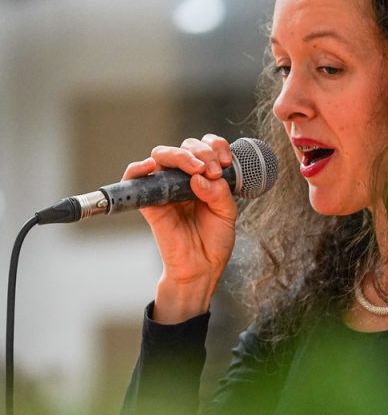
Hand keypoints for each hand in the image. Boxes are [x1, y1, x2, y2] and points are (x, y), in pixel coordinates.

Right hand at [122, 133, 237, 321]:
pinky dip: (138, 168)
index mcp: (204, 178)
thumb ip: (219, 193)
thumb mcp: (226, 214)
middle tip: (212, 170)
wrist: (201, 268)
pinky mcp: (149, 202)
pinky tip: (151, 166)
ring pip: (162, 155)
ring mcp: (164, 188)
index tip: (225, 161)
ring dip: (180, 155)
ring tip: (196, 169)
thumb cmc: (213, 242)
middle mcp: (183, 179)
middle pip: (184, 147)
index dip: (214, 146)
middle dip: (200, 152)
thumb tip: (199, 177)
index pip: (204, 147)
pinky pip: (134, 178)